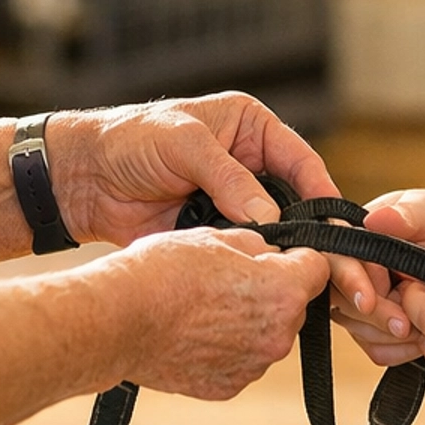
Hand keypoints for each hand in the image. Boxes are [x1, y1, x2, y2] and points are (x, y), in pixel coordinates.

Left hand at [46, 93, 381, 303]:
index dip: (324, 196)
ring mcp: (234, 203)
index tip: (340, 230)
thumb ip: (228, 176)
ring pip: (278, 236)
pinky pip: (247, 255)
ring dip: (292, 261)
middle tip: (342, 270)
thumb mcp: (182, 143)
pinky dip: (260, 273)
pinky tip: (278, 294)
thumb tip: (269, 218)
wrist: (81, 179)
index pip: (302, 163)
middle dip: (319, 239)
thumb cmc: (128, 140)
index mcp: (253, 130)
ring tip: (318, 289)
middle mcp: (252, 166)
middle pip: (300, 206)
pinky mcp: (216, 234)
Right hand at [110, 230, 330, 399]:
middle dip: (271, 291)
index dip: (299, 255)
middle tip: (229, 278)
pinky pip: (240, 360)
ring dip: (248, 321)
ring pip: (266, 334)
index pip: (318, 267)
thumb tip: (269, 250)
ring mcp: (253, 366)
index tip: (281, 254)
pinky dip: (225, 347)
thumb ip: (257, 244)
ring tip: (204, 305)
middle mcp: (277, 335)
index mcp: (284, 292)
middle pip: (293, 305)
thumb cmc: (160, 276)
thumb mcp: (215, 237)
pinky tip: (194, 330)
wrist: (117, 322)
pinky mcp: (228, 386)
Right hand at [331, 190, 424, 366]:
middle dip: (376, 316)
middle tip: (407, 325)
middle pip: (341, 302)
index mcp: (351, 237)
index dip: (351, 283)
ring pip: (359, 330)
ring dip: (392, 334)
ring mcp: (358, 303)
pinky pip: (377, 349)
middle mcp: (347, 272)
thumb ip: (405, 214)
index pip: (334, 262)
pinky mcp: (374, 328)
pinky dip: (401, 349)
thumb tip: (374, 219)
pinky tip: (422, 337)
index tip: (370, 301)